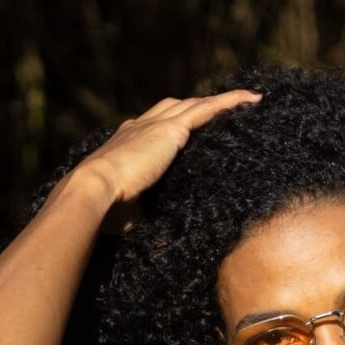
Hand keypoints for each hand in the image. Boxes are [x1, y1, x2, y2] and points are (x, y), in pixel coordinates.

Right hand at [60, 89, 262, 234]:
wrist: (92, 190)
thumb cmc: (104, 208)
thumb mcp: (130, 214)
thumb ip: (148, 220)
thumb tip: (161, 244)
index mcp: (127, 144)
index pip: (153, 128)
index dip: (172, 124)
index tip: (186, 127)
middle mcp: (141, 128)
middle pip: (176, 108)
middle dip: (199, 105)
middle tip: (225, 108)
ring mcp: (156, 126)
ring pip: (195, 104)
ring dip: (221, 101)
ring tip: (248, 100)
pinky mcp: (171, 130)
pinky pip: (207, 109)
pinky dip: (230, 102)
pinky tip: (252, 99)